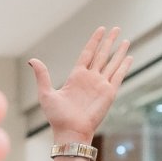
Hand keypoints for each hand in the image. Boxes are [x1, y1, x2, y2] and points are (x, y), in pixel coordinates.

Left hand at [28, 27, 131, 141]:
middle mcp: (90, 78)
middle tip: (116, 28)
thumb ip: (42, 75)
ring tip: (126, 39)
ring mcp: (100, 85)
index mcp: (76, 76)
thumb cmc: (57, 117)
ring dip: (119, 52)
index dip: (94, 41)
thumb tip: (32, 60)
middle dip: (109, 42)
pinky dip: (124, 66)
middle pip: (102, 55)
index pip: (88, 53)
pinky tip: (130, 57)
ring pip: (112, 63)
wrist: (70, 132)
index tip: (101, 29)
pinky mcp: (109, 93)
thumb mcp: (46, 93)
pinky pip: (118, 76)